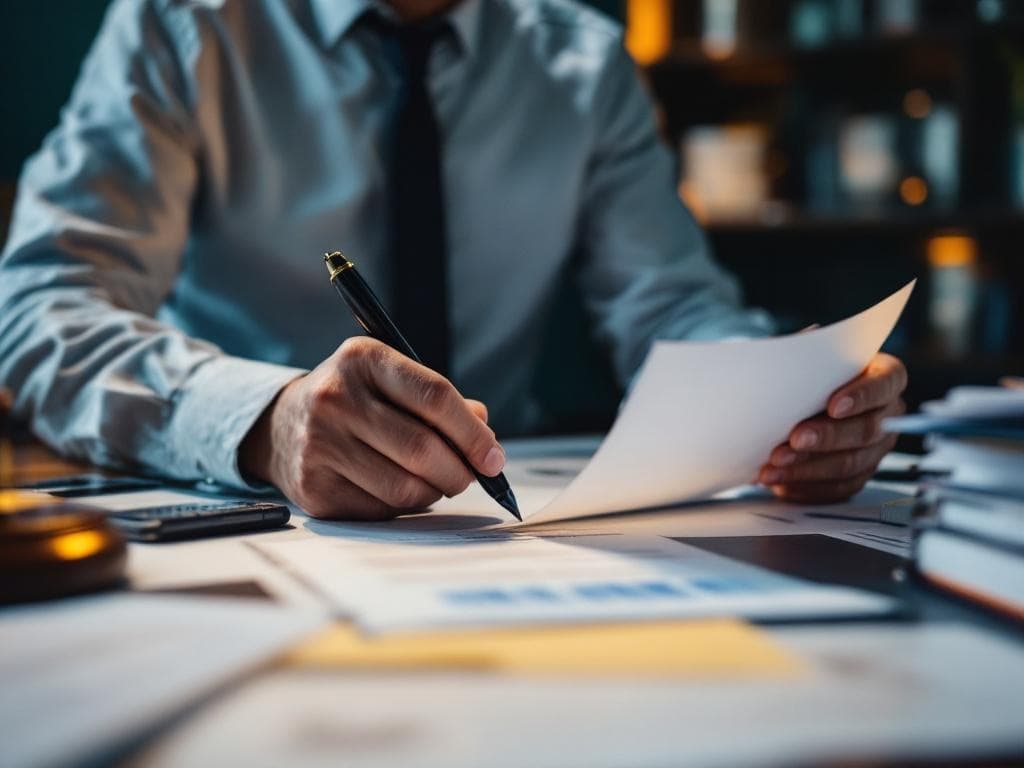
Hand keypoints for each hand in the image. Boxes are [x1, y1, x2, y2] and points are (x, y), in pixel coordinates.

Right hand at [239, 337, 502, 519]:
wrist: (282, 426)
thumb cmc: (357, 401)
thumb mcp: (392, 381)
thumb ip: (441, 403)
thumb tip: (486, 436)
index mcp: (363, 359)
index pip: (434, 397)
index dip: (472, 433)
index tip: (494, 458)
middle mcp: (335, 397)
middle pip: (422, 448)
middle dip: (460, 471)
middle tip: (471, 477)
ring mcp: (319, 444)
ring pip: (405, 487)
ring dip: (434, 492)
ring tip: (435, 482)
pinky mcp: (313, 488)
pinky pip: (381, 510)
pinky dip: (403, 506)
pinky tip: (399, 490)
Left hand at [758, 353, 906, 503]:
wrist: (791, 410)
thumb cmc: (804, 377)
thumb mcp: (803, 358)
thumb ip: (808, 350)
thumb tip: (806, 340)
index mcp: (882, 376)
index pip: (886, 382)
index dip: (862, 395)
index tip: (834, 405)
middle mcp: (887, 414)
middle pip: (867, 429)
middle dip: (827, 436)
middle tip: (796, 439)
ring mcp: (876, 449)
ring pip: (850, 463)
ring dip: (809, 466)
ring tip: (775, 465)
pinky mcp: (857, 476)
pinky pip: (837, 488)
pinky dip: (806, 486)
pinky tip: (781, 482)